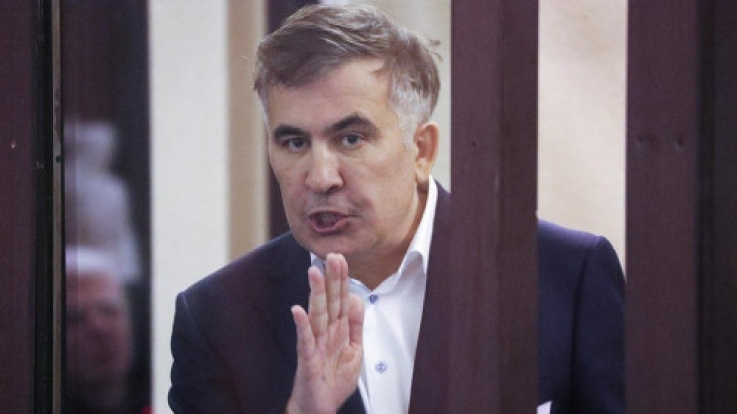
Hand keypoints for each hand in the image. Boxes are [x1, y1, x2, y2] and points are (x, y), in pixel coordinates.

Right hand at [286, 253, 363, 413]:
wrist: (319, 407)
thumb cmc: (333, 380)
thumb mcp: (354, 350)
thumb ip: (355, 325)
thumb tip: (356, 298)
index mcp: (336, 329)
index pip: (339, 298)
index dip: (341, 279)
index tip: (341, 258)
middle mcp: (324, 332)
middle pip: (328, 301)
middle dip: (331, 279)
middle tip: (331, 256)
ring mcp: (314, 344)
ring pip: (316, 314)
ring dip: (316, 293)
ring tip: (314, 273)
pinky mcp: (307, 359)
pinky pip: (305, 340)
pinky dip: (302, 325)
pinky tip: (298, 310)